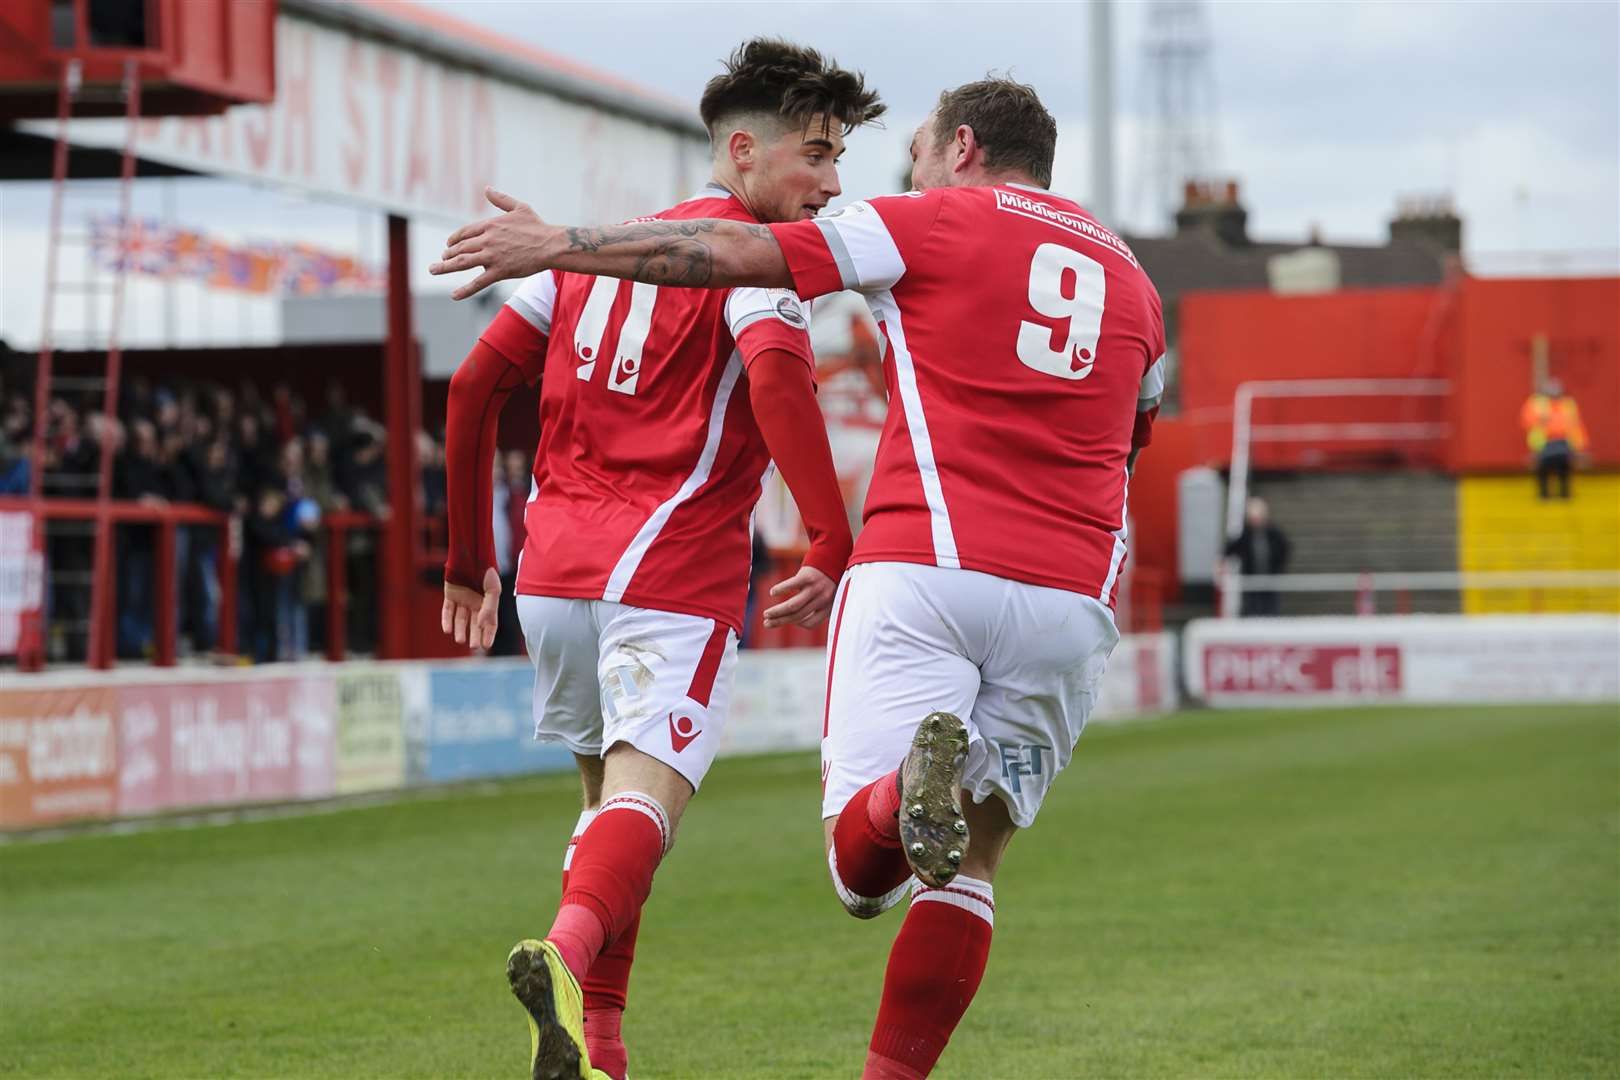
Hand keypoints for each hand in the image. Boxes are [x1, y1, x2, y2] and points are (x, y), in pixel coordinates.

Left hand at [429, 188, 557, 299]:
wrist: (551, 245)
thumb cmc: (538, 226)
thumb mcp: (519, 207)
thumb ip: (501, 199)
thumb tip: (487, 188)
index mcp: (490, 225)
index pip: (464, 233)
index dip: (454, 239)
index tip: (448, 245)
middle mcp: (487, 240)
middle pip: (460, 248)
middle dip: (448, 254)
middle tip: (441, 260)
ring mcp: (492, 257)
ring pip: (462, 262)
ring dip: (445, 267)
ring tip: (434, 270)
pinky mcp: (500, 272)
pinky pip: (478, 283)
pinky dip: (465, 290)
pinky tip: (454, 295)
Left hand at [441, 566, 501, 650]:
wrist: (471, 554)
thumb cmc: (486, 571)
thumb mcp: (493, 590)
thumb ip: (489, 608)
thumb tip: (482, 625)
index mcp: (488, 602)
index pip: (490, 622)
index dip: (489, 634)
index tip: (486, 645)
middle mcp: (475, 602)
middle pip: (475, 623)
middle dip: (475, 635)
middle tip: (473, 646)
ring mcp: (462, 598)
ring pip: (460, 619)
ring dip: (460, 630)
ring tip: (460, 640)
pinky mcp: (450, 594)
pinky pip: (448, 610)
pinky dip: (447, 620)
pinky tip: (447, 630)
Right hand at [762, 565, 836, 628]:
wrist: (833, 555)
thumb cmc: (826, 579)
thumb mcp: (827, 595)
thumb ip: (815, 607)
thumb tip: (795, 620)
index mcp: (828, 607)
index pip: (810, 623)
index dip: (797, 623)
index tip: (787, 621)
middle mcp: (822, 599)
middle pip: (798, 615)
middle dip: (780, 621)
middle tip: (766, 623)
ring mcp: (815, 588)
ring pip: (793, 605)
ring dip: (777, 612)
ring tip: (766, 614)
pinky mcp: (807, 576)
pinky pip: (792, 585)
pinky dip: (781, 590)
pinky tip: (772, 592)